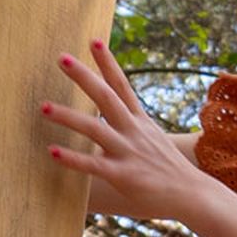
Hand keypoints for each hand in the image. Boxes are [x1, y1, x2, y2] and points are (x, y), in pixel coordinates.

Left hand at [40, 42, 202, 219]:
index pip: (122, 85)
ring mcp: (128, 152)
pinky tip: (52, 152)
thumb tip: (112, 126)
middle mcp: (133, 131)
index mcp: (140, 121)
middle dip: (84, 77)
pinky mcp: (124, 176)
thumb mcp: (153, 142)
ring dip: (67, 116)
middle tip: (62, 58)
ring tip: (43, 107)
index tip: (94, 41)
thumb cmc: (170, 171)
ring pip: (94, 129)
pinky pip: (93, 165)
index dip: (108, 63)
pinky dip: (72, 158)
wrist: (193, 195)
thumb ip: (132, 130)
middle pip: (106, 97)